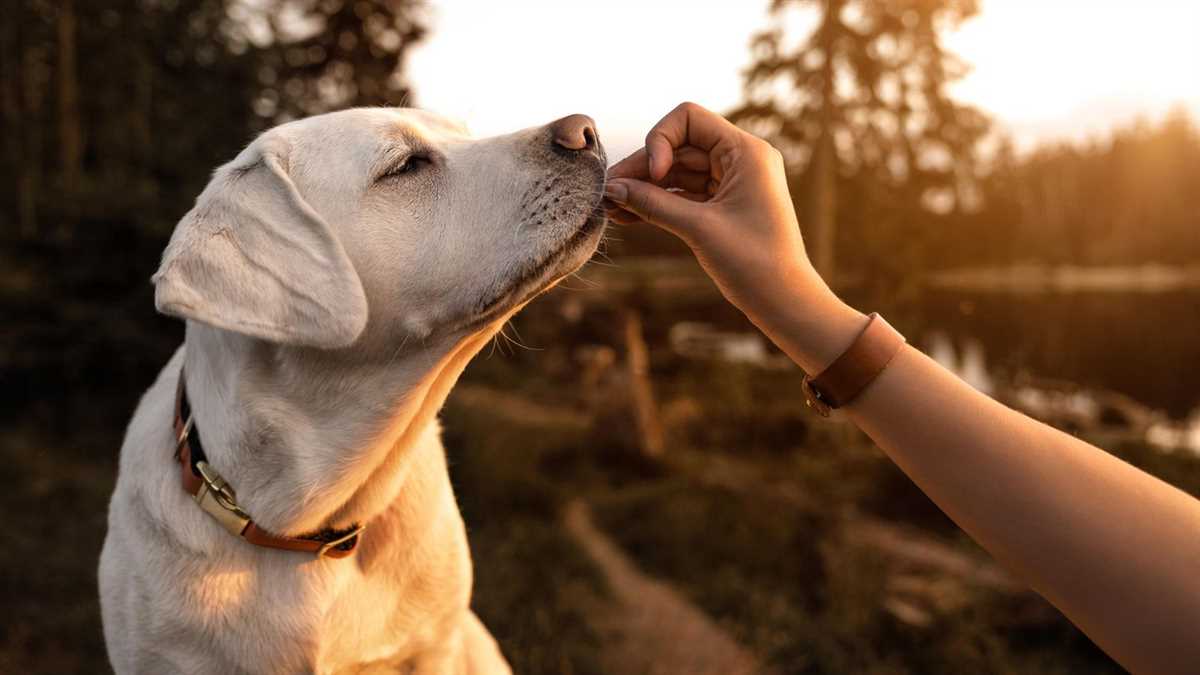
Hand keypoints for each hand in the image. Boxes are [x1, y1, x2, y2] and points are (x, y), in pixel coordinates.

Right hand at [605, 102, 863, 372]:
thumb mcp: (698, 228)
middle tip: (607, 193)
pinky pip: (684, 194)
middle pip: (678, 147)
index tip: (653, 175)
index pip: (689, 119)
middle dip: (643, 169)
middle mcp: (740, 159)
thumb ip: (652, 204)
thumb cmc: (753, 263)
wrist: (783, 301)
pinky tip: (628, 215)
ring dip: (645, 188)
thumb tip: (612, 189)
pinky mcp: (724, 205)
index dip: (660, 140)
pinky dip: (658, 203)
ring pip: (677, 172)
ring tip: (610, 207)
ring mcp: (732, 182)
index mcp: (746, 151)